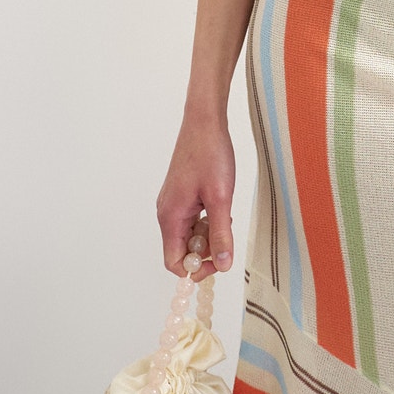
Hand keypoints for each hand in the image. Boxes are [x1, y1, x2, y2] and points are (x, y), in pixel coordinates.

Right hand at [156, 113, 236, 280]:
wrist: (204, 123)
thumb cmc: (210, 155)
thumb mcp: (220, 198)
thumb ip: (221, 234)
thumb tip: (223, 264)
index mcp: (171, 217)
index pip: (173, 262)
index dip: (195, 269)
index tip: (219, 262)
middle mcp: (167, 213)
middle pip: (181, 250)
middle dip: (205, 251)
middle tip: (226, 235)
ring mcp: (173, 203)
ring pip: (188, 235)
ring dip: (208, 235)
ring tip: (224, 215)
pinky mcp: (181, 195)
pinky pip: (191, 220)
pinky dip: (206, 221)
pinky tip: (220, 207)